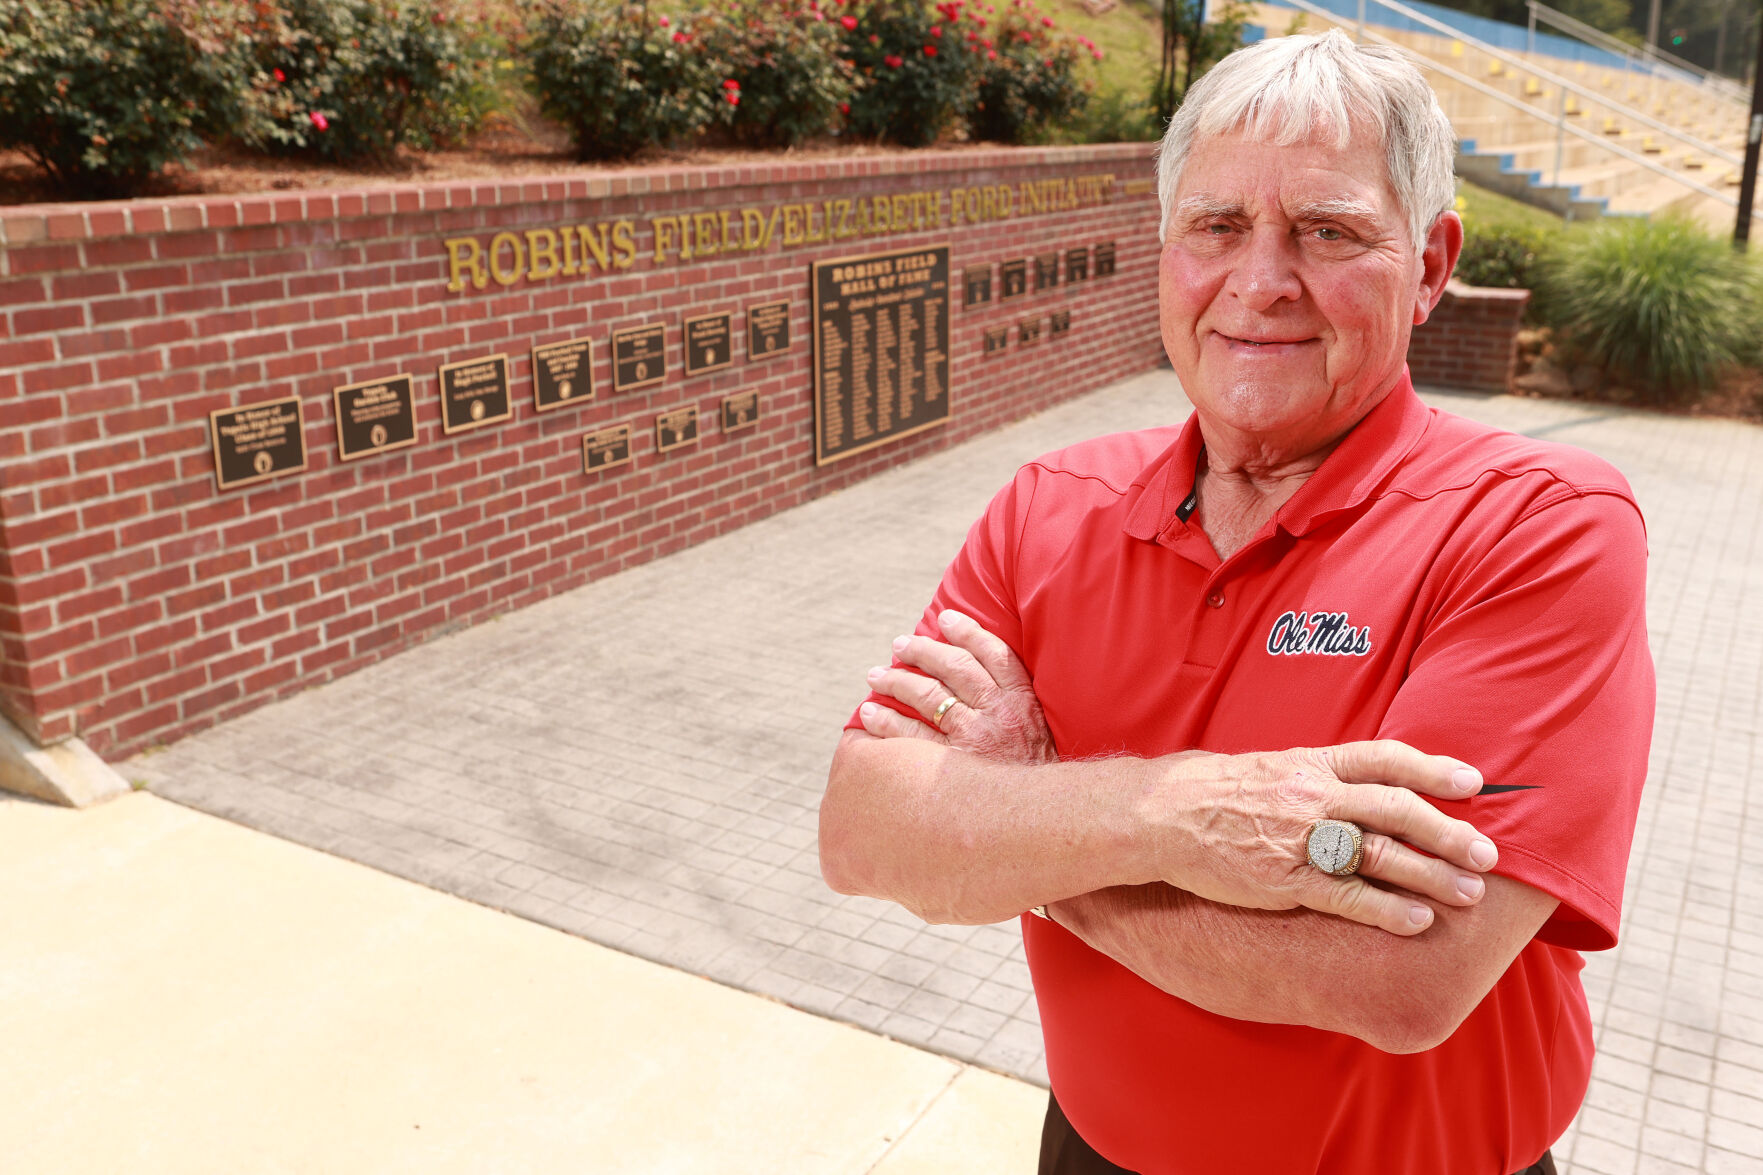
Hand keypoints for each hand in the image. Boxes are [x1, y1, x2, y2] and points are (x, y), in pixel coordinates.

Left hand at [858, 609, 1056, 765]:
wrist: (1045, 819)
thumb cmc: (1036, 776)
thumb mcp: (1038, 732)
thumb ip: (1017, 704)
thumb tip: (982, 676)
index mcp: (1023, 701)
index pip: (994, 653)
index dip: (969, 631)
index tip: (946, 618)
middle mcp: (999, 713)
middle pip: (955, 668)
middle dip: (923, 651)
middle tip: (899, 645)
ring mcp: (975, 738)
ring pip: (928, 696)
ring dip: (896, 681)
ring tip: (875, 675)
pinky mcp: (953, 767)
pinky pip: (911, 737)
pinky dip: (887, 722)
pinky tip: (870, 714)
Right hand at [1149, 741, 1499, 934]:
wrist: (1162, 815)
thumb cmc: (1219, 792)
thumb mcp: (1274, 767)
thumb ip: (1322, 776)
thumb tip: (1372, 785)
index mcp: (1312, 763)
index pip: (1385, 758)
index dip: (1433, 768)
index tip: (1473, 782)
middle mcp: (1313, 796)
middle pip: (1396, 809)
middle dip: (1448, 831)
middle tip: (1488, 853)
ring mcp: (1300, 839)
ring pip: (1381, 855)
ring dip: (1432, 874)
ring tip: (1470, 892)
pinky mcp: (1285, 880)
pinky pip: (1348, 896)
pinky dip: (1388, 909)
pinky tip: (1418, 920)